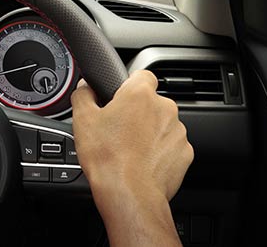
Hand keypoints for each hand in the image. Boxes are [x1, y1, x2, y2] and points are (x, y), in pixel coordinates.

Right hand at [72, 70, 192, 245]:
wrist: (129, 193)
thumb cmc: (107, 157)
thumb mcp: (82, 119)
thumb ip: (83, 94)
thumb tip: (85, 88)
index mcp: (140, 94)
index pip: (142, 74)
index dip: (129, 84)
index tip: (120, 96)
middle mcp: (164, 109)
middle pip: (151, 102)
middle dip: (138, 112)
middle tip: (118, 128)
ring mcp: (178, 132)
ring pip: (162, 124)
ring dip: (149, 132)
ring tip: (129, 149)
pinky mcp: (184, 153)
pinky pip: (171, 146)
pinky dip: (159, 151)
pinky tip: (142, 162)